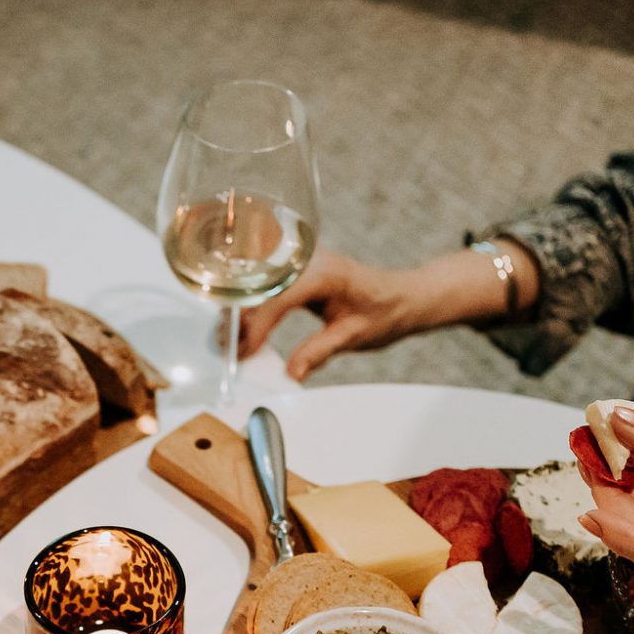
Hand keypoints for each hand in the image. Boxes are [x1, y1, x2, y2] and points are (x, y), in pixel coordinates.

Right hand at [237, 242, 541, 380]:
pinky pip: (268, 285)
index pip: (278, 297)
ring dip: (242, 312)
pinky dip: (253, 307)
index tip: (243, 351)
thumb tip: (291, 373)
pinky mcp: (298, 271)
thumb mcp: (354, 337)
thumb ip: (319, 352)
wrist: (406, 296)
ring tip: (231, 342)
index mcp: (325, 273)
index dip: (255, 326)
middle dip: (239, 318)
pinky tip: (245, 328)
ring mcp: (302, 262)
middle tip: (227, 349)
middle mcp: (310, 260)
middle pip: (260, 286)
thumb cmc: (386, 312)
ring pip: (259, 284)